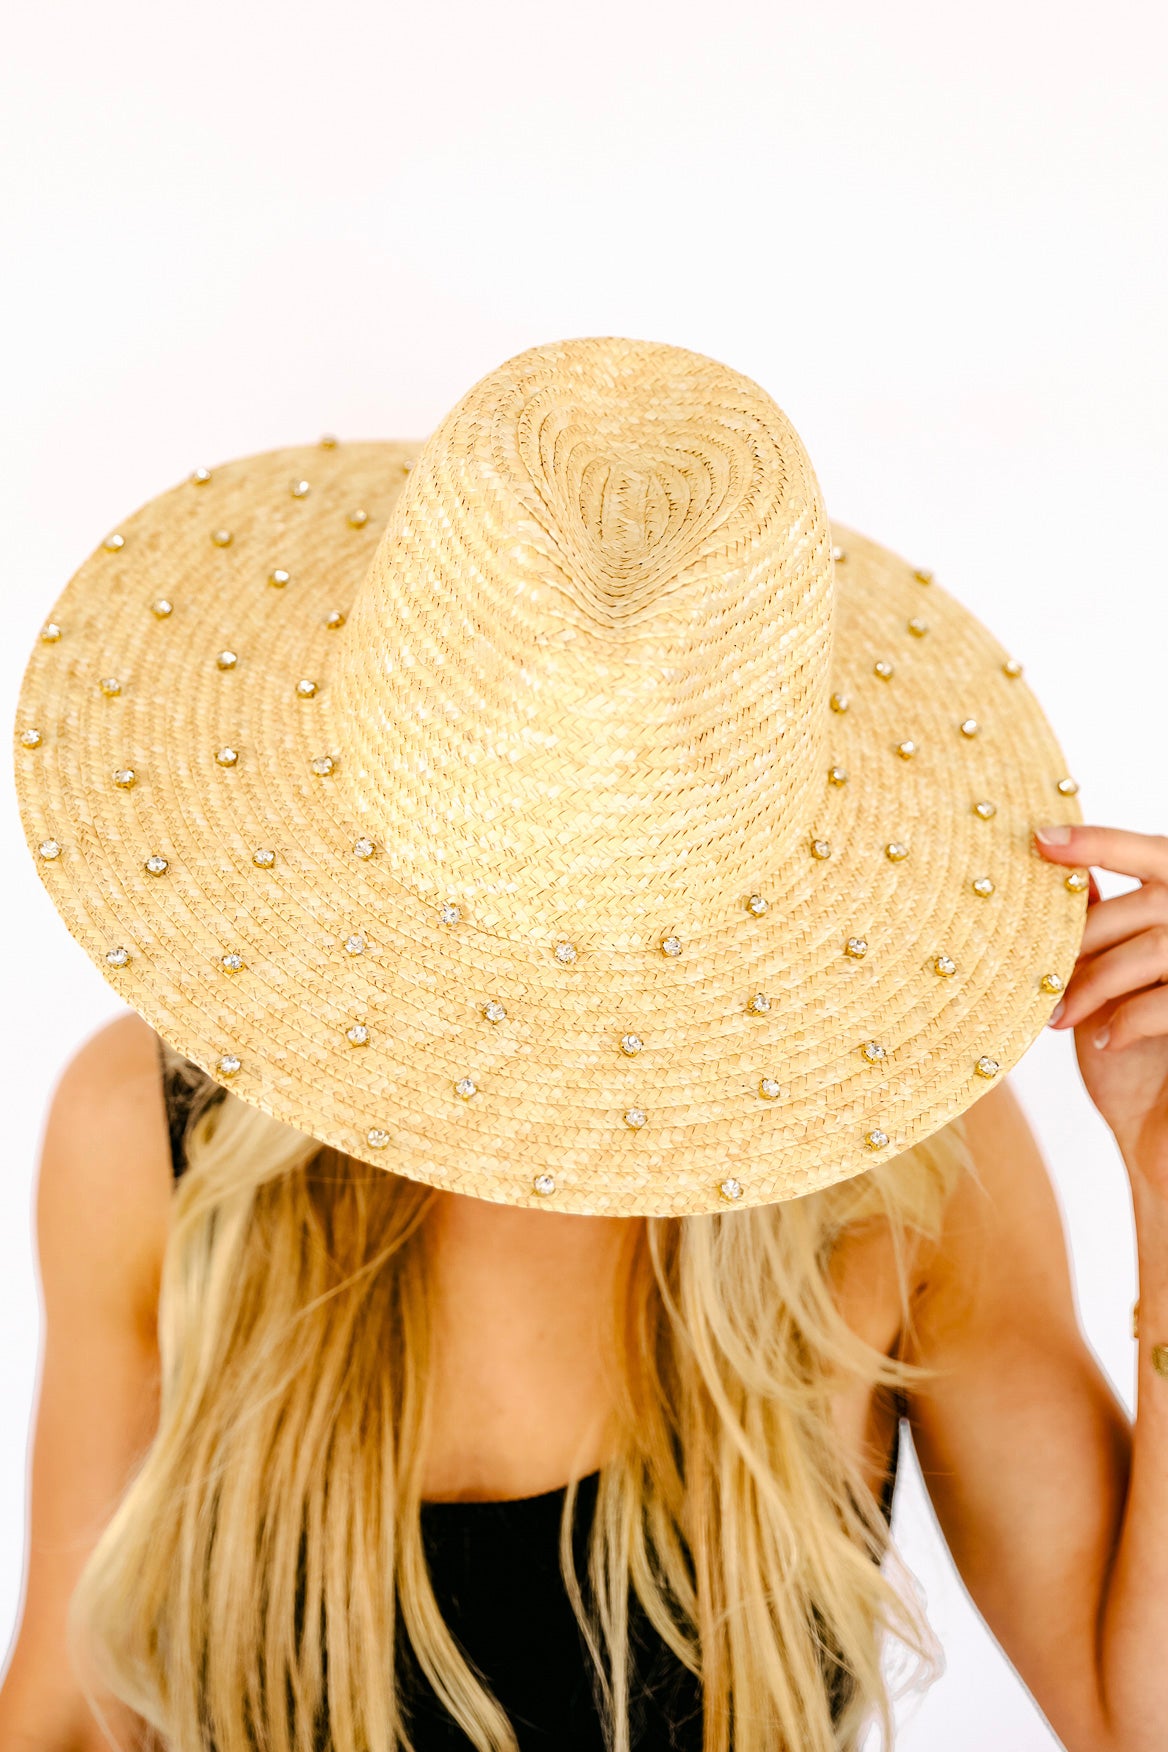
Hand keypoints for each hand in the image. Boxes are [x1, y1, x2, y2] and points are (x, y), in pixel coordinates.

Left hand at [1035, 824, 1167, 1191]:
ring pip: (1154, 951)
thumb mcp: (1118, 985)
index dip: (1102, 842)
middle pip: (1148, 905)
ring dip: (1095, 982)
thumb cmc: (1141, 1059)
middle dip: (1085, 936)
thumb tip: (1068, 879)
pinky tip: (1106, 1041)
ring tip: (1058, 1017)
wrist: (1165, 1138)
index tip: (1041, 839)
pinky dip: (1129, 1018)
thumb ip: (1109, 931)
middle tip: (1039, 972)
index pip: (1155, 853)